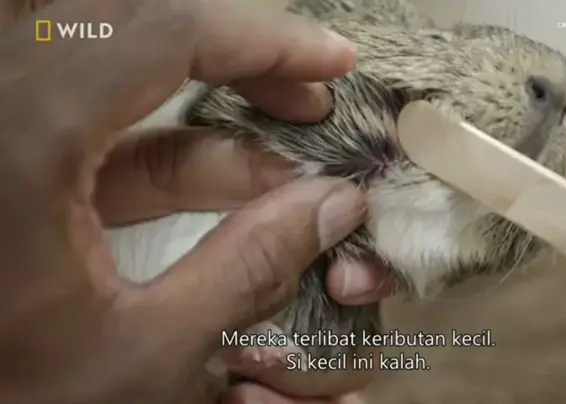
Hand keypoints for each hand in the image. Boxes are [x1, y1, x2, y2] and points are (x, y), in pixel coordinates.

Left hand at [0, 1, 390, 402]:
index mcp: (23, 144)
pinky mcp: (11, 172)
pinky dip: (168, 152)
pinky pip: (96, 132)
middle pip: (134, 28)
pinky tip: (230, 187)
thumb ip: (246, 269)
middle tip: (306, 93)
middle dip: (235, 54)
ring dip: (206, 110)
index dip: (264, 39)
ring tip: (282, 159)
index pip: (163, 35)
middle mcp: (0, 113)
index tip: (333, 64)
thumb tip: (334, 204)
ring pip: (116, 76)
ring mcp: (1, 138)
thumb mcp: (144, 356)